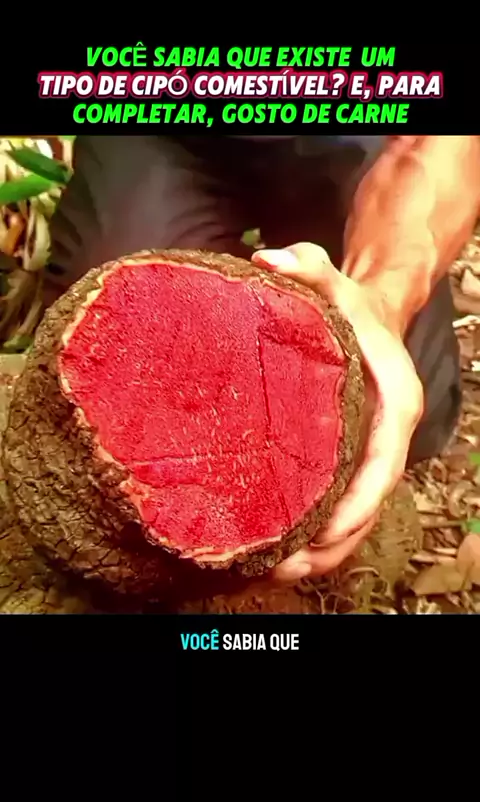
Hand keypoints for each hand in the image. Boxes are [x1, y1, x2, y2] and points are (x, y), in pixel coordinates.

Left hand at [251, 243, 423, 581]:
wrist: (371, 313)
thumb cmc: (352, 303)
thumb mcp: (330, 275)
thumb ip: (304, 264)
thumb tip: (266, 260)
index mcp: (393, 404)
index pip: (381, 466)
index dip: (354, 506)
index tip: (320, 535)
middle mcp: (388, 438)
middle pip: (368, 507)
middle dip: (331, 545)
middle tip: (280, 569)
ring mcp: (371, 454)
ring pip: (356, 517)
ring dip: (322, 551)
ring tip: (273, 572)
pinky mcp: (352, 460)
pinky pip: (341, 506)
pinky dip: (318, 533)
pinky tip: (278, 547)